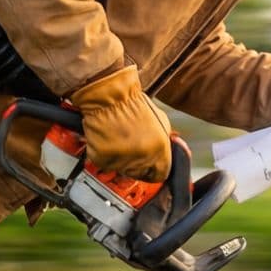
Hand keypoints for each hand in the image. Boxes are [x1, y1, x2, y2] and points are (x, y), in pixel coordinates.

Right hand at [68, 64, 172, 182]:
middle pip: (141, 174)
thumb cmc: (131, 104)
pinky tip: (108, 140)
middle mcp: (142, 157)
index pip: (161, 174)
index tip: (151, 165)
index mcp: (160, 149)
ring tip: (119, 139)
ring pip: (123, 170)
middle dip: (138, 163)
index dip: (155, 168)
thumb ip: (165, 141)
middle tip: (131, 146)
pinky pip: (105, 164)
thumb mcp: (160, 121)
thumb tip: (168, 154)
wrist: (108, 96)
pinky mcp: (102, 159)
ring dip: (122, 160)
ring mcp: (121, 160)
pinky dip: (106, 155)